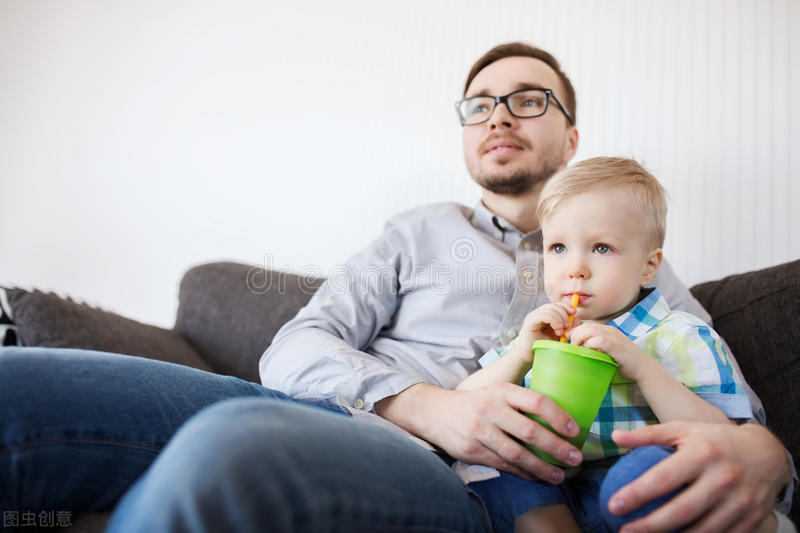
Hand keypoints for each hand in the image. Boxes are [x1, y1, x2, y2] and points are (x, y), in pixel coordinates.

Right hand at [375, 382, 583, 482]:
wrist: (436, 412)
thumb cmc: (476, 403)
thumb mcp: (496, 392)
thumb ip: (521, 402)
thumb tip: (560, 419)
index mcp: (501, 391)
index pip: (536, 401)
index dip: (558, 416)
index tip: (575, 430)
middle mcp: (491, 409)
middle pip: (529, 431)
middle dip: (556, 447)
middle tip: (575, 457)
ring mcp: (480, 431)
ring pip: (517, 453)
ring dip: (542, 467)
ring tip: (560, 475)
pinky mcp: (473, 450)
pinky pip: (504, 465)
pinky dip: (523, 473)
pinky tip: (537, 476)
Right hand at [513, 302, 579, 359]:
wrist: (529, 357)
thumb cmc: (544, 347)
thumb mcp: (559, 336)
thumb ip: (568, 327)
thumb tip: (577, 319)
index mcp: (545, 315)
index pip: (556, 304)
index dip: (566, 306)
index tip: (574, 314)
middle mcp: (538, 314)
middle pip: (554, 305)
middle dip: (564, 314)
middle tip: (568, 327)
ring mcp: (533, 317)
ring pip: (549, 309)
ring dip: (559, 319)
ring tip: (561, 332)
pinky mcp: (530, 322)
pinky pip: (543, 315)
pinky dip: (553, 320)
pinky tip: (557, 330)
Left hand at [568, 322, 652, 380]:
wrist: (643, 367)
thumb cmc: (624, 361)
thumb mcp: (608, 351)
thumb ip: (596, 347)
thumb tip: (579, 347)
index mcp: (608, 330)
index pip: (587, 325)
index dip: (576, 331)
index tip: (570, 340)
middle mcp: (610, 330)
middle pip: (586, 326)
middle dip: (576, 335)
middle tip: (573, 346)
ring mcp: (613, 336)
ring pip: (589, 330)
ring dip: (580, 339)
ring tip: (578, 349)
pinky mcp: (615, 345)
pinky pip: (597, 340)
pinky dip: (589, 346)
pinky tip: (588, 353)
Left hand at [607, 421, 789, 532]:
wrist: (767, 454)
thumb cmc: (714, 440)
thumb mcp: (683, 429)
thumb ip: (648, 434)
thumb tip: (615, 437)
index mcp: (702, 453)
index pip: (663, 478)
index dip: (637, 494)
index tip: (613, 505)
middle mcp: (722, 479)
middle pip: (681, 511)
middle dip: (650, 526)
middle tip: (624, 531)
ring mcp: (739, 502)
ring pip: (702, 531)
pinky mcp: (751, 520)